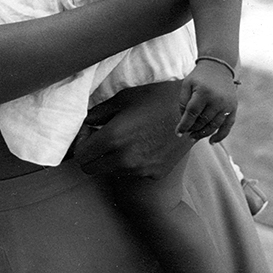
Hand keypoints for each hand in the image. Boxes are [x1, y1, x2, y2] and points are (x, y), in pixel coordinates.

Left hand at [72, 81, 193, 180]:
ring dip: (110, 158)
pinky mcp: (154, 173)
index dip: (80, 144)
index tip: (88, 133)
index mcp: (113, 138)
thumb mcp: (123, 99)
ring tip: (124, 139)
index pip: (81, 156)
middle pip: (90, 169)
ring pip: (111, 171)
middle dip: (90, 155)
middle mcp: (125, 159)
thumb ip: (98, 113)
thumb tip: (83, 124)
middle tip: (100, 138)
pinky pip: (132, 172)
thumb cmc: (156, 99)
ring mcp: (140, 169)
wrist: (192, 112)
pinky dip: (131, 162)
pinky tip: (142, 144)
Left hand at [176, 61, 237, 143]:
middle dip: (193, 129)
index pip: (192, 113)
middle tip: (186, 134)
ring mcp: (227, 105)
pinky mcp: (233, 108)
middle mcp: (217, 99)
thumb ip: (183, 101)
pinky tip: (211, 142)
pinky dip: (220, 136)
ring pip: (214, 125)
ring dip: (203, 134)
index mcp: (203, 92)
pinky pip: (228, 126)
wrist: (219, 67)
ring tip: (194, 137)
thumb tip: (183, 120)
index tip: (178, 133)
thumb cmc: (199, 77)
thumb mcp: (187, 84)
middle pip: (203, 121)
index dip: (184, 125)